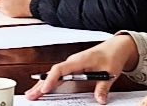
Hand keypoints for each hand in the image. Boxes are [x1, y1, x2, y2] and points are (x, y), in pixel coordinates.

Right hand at [24, 34, 139, 102]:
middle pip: (52, 73)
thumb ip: (103, 87)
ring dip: (42, 84)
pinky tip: (44, 90)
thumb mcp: (110, 72)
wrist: (115, 47)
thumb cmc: (111, 56)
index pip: (60, 69)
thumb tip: (99, 99)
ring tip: (32, 94)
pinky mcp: (73, 69)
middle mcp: (72, 62)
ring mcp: (71, 65)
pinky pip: (58, 76)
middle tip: (31, 95)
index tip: (45, 89)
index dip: (51, 79)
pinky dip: (50, 83)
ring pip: (53, 75)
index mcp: (79, 60)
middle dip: (40, 84)